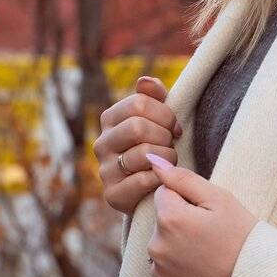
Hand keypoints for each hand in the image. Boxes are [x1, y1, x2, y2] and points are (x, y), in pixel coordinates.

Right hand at [93, 76, 182, 215]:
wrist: (154, 189)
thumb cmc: (158, 146)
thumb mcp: (158, 118)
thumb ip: (154, 96)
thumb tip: (145, 81)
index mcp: (110, 119)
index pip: (139, 103)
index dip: (165, 113)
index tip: (175, 127)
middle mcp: (101, 143)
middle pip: (137, 127)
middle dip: (164, 135)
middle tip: (172, 144)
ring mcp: (104, 170)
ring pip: (143, 154)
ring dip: (167, 157)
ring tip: (169, 161)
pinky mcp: (113, 195)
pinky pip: (143, 181)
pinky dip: (160, 178)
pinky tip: (163, 178)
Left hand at [145, 153, 258, 276]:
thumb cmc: (244, 237)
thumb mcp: (220, 199)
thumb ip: (183, 179)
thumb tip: (153, 161)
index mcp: (169, 218)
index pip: (164, 194)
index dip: (187, 201)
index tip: (208, 215)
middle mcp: (156, 247)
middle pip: (162, 223)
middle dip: (180, 224)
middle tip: (211, 237)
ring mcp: (159, 274)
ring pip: (162, 249)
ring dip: (177, 249)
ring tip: (209, 257)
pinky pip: (165, 276)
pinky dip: (179, 274)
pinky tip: (202, 275)